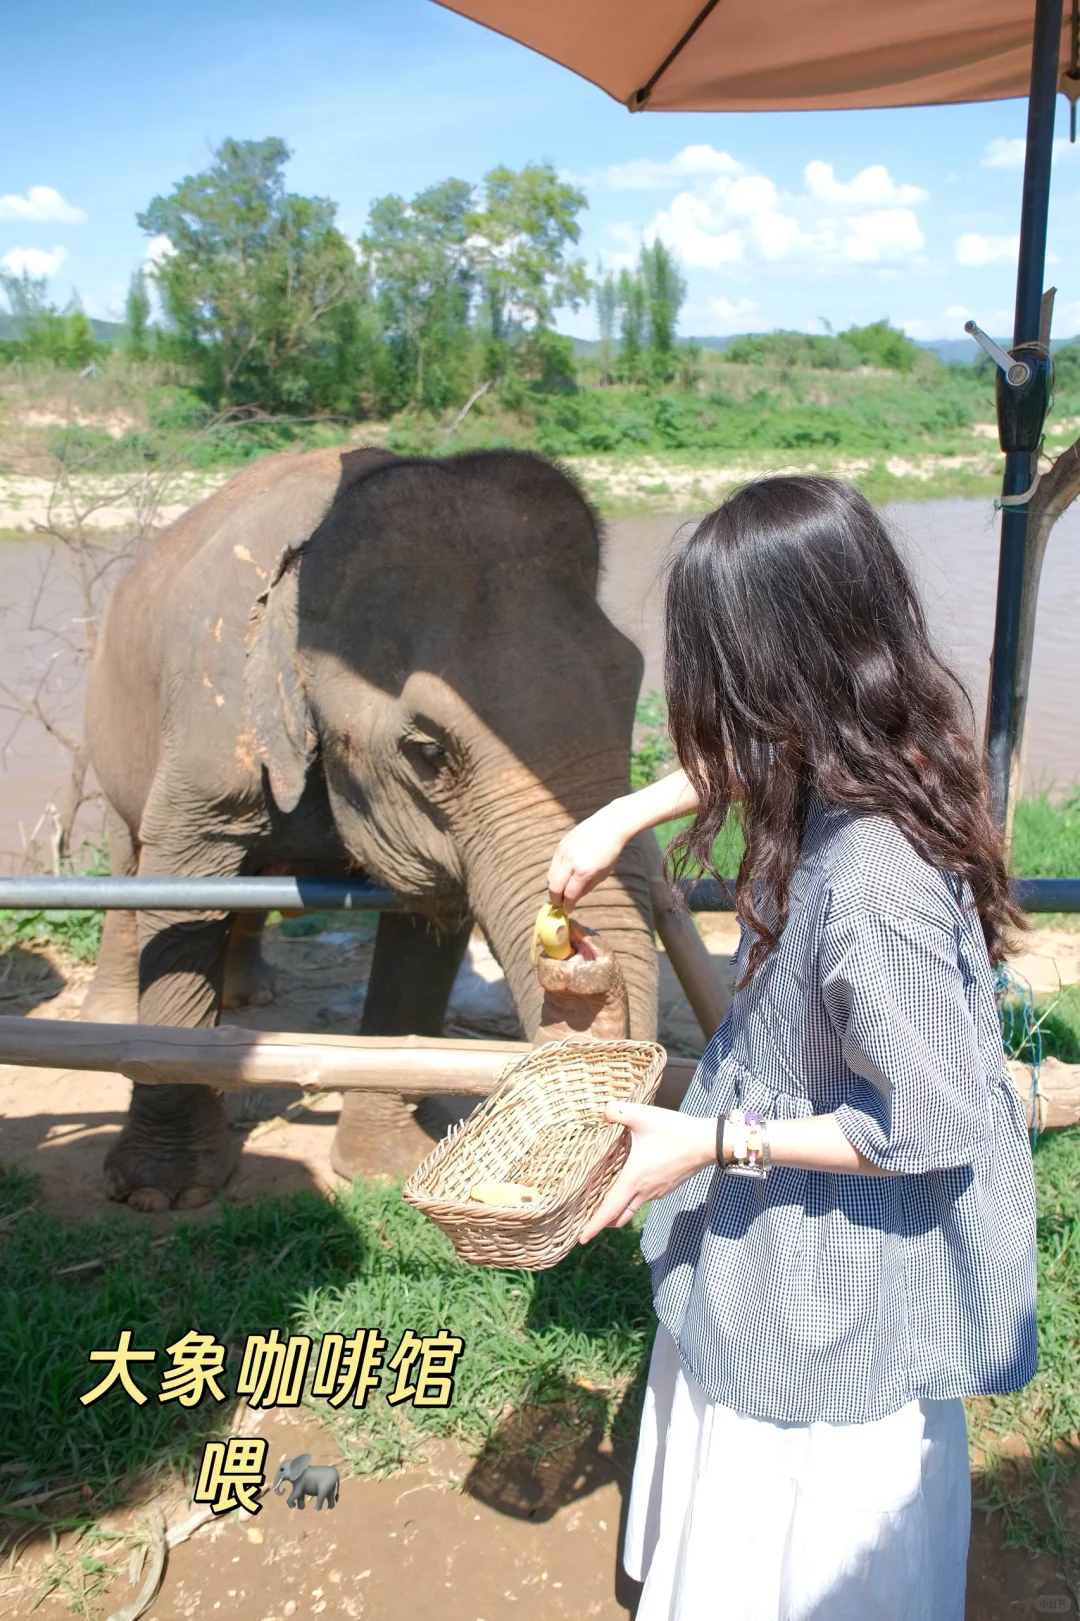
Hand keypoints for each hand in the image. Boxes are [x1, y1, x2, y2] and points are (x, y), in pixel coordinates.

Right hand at [547, 802, 631, 908]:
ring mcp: (563, 853)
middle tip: (560, 904)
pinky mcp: (560, 846)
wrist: (608, 826)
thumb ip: (586, 888)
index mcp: (584, 871)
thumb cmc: (610, 852)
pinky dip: (555, 874)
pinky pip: (553, 865)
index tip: (568, 910)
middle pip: (554, 887)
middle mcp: (571, 862)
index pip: (569, 895)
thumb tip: (573, 898)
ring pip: (550, 876)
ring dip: (554, 887)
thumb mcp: (602, 874)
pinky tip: (563, 876)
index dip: (568, 905)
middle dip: (555, 899)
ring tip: (561, 891)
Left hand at [578, 1102, 715, 1243]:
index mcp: (634, 1180)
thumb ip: (617, 1111)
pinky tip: (630, 1181)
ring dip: (618, 1208)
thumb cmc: (675, 1131)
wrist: (708, 1142)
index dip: (594, 1225)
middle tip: (587, 1222)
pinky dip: (632, 1197)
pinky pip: (645, 1197)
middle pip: (619, 1216)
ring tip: (604, 1200)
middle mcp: (645, 1192)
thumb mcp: (643, 1116)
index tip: (581, 1239)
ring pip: (632, 1207)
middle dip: (603, 1222)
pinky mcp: (666, 1186)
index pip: (609, 1210)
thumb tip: (603, 1113)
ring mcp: (657, 1192)